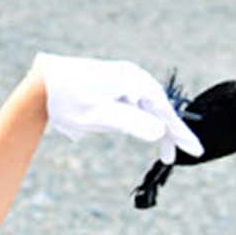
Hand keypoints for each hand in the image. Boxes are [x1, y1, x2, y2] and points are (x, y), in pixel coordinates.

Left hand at [32, 52, 203, 163]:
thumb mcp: (98, 115)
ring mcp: (122, 78)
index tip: (195, 151)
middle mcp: (131, 76)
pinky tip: (147, 129)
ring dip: (159, 126)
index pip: (164, 110)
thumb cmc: (67, 100)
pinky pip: (138, 102)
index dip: (179, 133)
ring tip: (165, 149)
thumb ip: (129, 123)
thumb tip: (159, 131)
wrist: (40, 84)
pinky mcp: (113, 84)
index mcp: (132, 81)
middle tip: (173, 158)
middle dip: (170, 132)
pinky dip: (145, 118)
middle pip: (159, 107)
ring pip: (149, 105)